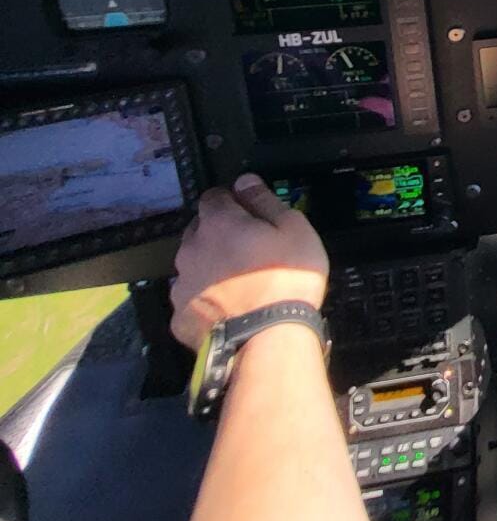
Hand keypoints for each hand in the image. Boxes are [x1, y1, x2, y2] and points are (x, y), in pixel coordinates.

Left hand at [171, 175, 327, 351]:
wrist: (264, 340)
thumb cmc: (285, 279)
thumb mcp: (293, 230)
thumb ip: (265, 201)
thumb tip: (244, 180)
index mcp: (217, 222)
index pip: (214, 197)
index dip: (231, 202)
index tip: (248, 214)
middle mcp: (191, 248)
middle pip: (199, 231)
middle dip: (218, 234)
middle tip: (246, 251)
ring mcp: (181, 284)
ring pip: (192, 265)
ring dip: (208, 267)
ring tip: (236, 285)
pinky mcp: (179, 317)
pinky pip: (191, 301)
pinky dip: (204, 302)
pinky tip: (226, 311)